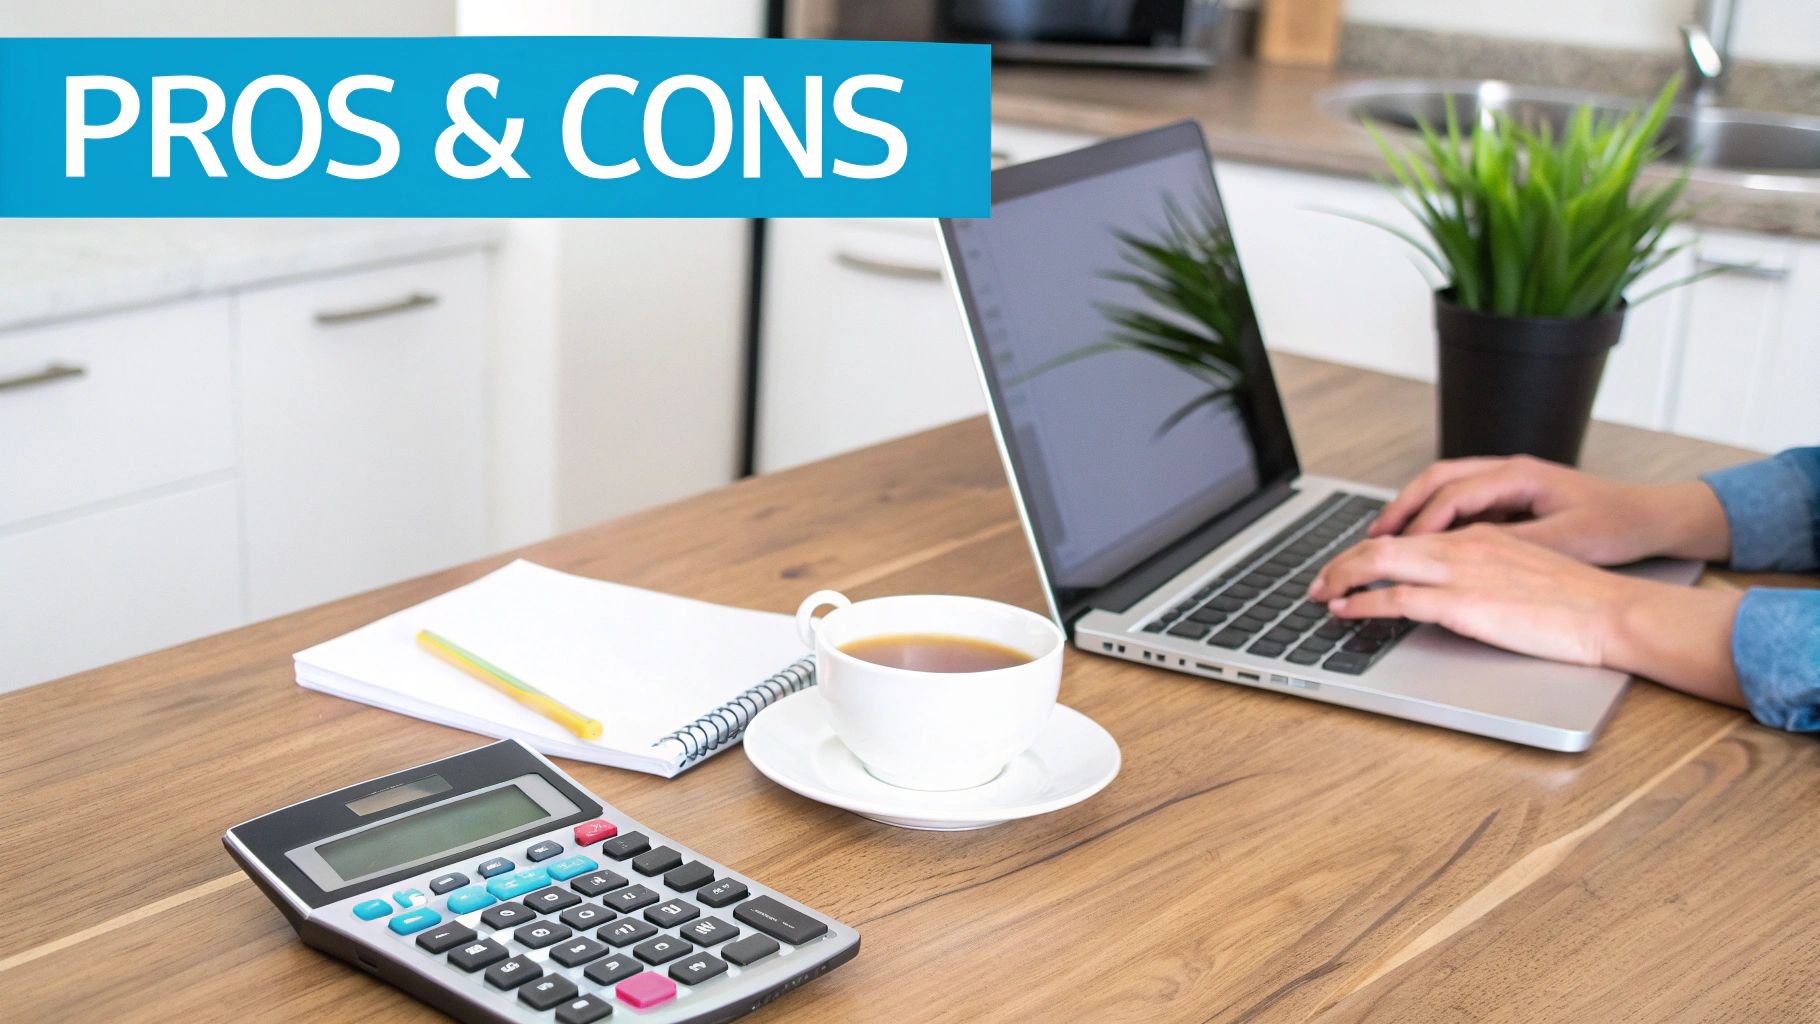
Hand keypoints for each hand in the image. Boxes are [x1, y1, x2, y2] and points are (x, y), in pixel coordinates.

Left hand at [1310, 525, 1636, 664]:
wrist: (1611, 612)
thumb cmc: (1577, 602)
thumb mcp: (1522, 572)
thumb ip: (1483, 573)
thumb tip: (1451, 591)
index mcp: (1479, 535)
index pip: (1408, 536)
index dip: (1368, 551)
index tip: (1347, 568)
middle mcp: (1463, 545)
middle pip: (1381, 544)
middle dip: (1340, 563)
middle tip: (1317, 582)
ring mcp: (1461, 572)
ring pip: (1378, 562)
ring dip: (1339, 579)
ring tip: (1319, 596)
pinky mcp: (1463, 603)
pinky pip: (1395, 598)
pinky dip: (1360, 604)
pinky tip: (1345, 612)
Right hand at [1367, 455, 1730, 565]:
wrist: (1653, 517)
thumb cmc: (1618, 525)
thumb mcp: (1567, 541)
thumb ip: (1514, 546)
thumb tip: (1467, 557)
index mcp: (1519, 474)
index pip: (1452, 494)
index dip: (1420, 523)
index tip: (1395, 549)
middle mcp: (1509, 470)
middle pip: (1436, 480)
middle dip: (1400, 508)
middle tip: (1370, 538)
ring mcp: (1510, 481)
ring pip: (1444, 487)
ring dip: (1413, 511)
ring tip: (1385, 539)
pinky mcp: (1514, 497)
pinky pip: (1461, 502)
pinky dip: (1435, 519)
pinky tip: (1425, 544)